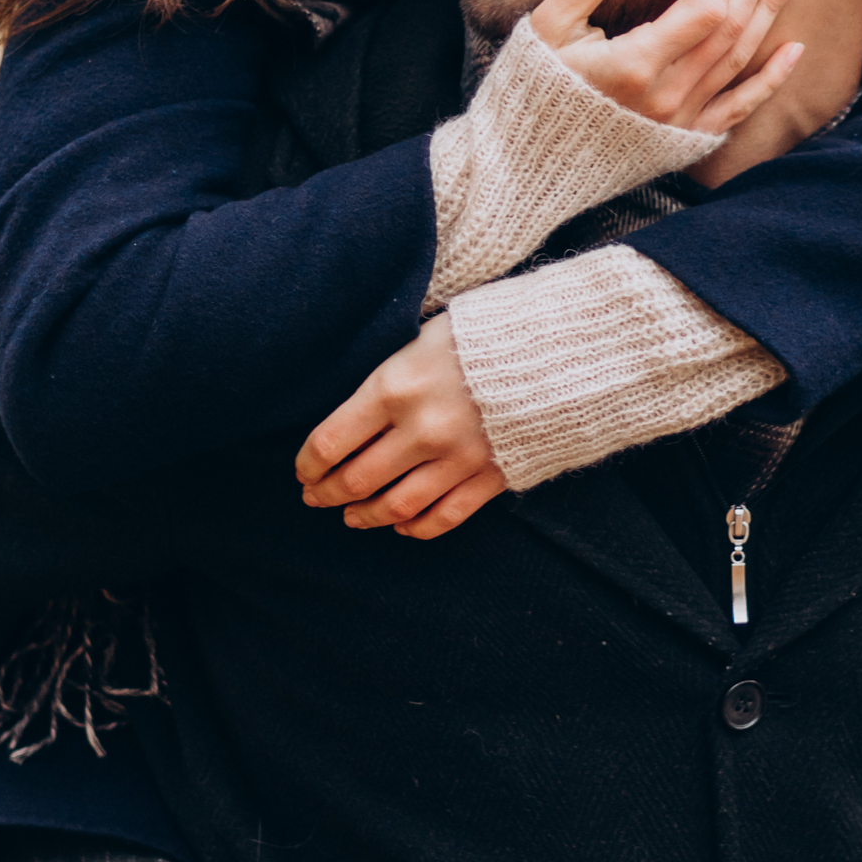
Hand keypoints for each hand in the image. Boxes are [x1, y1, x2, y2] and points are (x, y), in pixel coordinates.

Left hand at [296, 312, 508, 540]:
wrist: (559, 347)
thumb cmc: (481, 334)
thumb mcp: (420, 338)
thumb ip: (385, 379)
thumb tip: (351, 418)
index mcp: (394, 388)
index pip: (330, 442)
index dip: (307, 465)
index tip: (302, 471)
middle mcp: (421, 430)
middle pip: (356, 480)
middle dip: (327, 494)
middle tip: (315, 497)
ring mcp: (458, 458)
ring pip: (396, 507)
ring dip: (365, 517)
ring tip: (351, 517)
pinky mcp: (490, 476)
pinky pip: (443, 517)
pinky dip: (416, 528)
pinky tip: (402, 525)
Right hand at [530, 0, 806, 133]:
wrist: (527, 162)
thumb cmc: (533, 87)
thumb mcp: (549, 26)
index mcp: (633, 65)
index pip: (705, 8)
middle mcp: (666, 96)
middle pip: (731, 27)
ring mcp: (679, 121)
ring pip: (739, 59)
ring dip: (769, 13)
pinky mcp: (684, 138)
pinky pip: (738, 109)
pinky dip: (769, 80)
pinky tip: (793, 50)